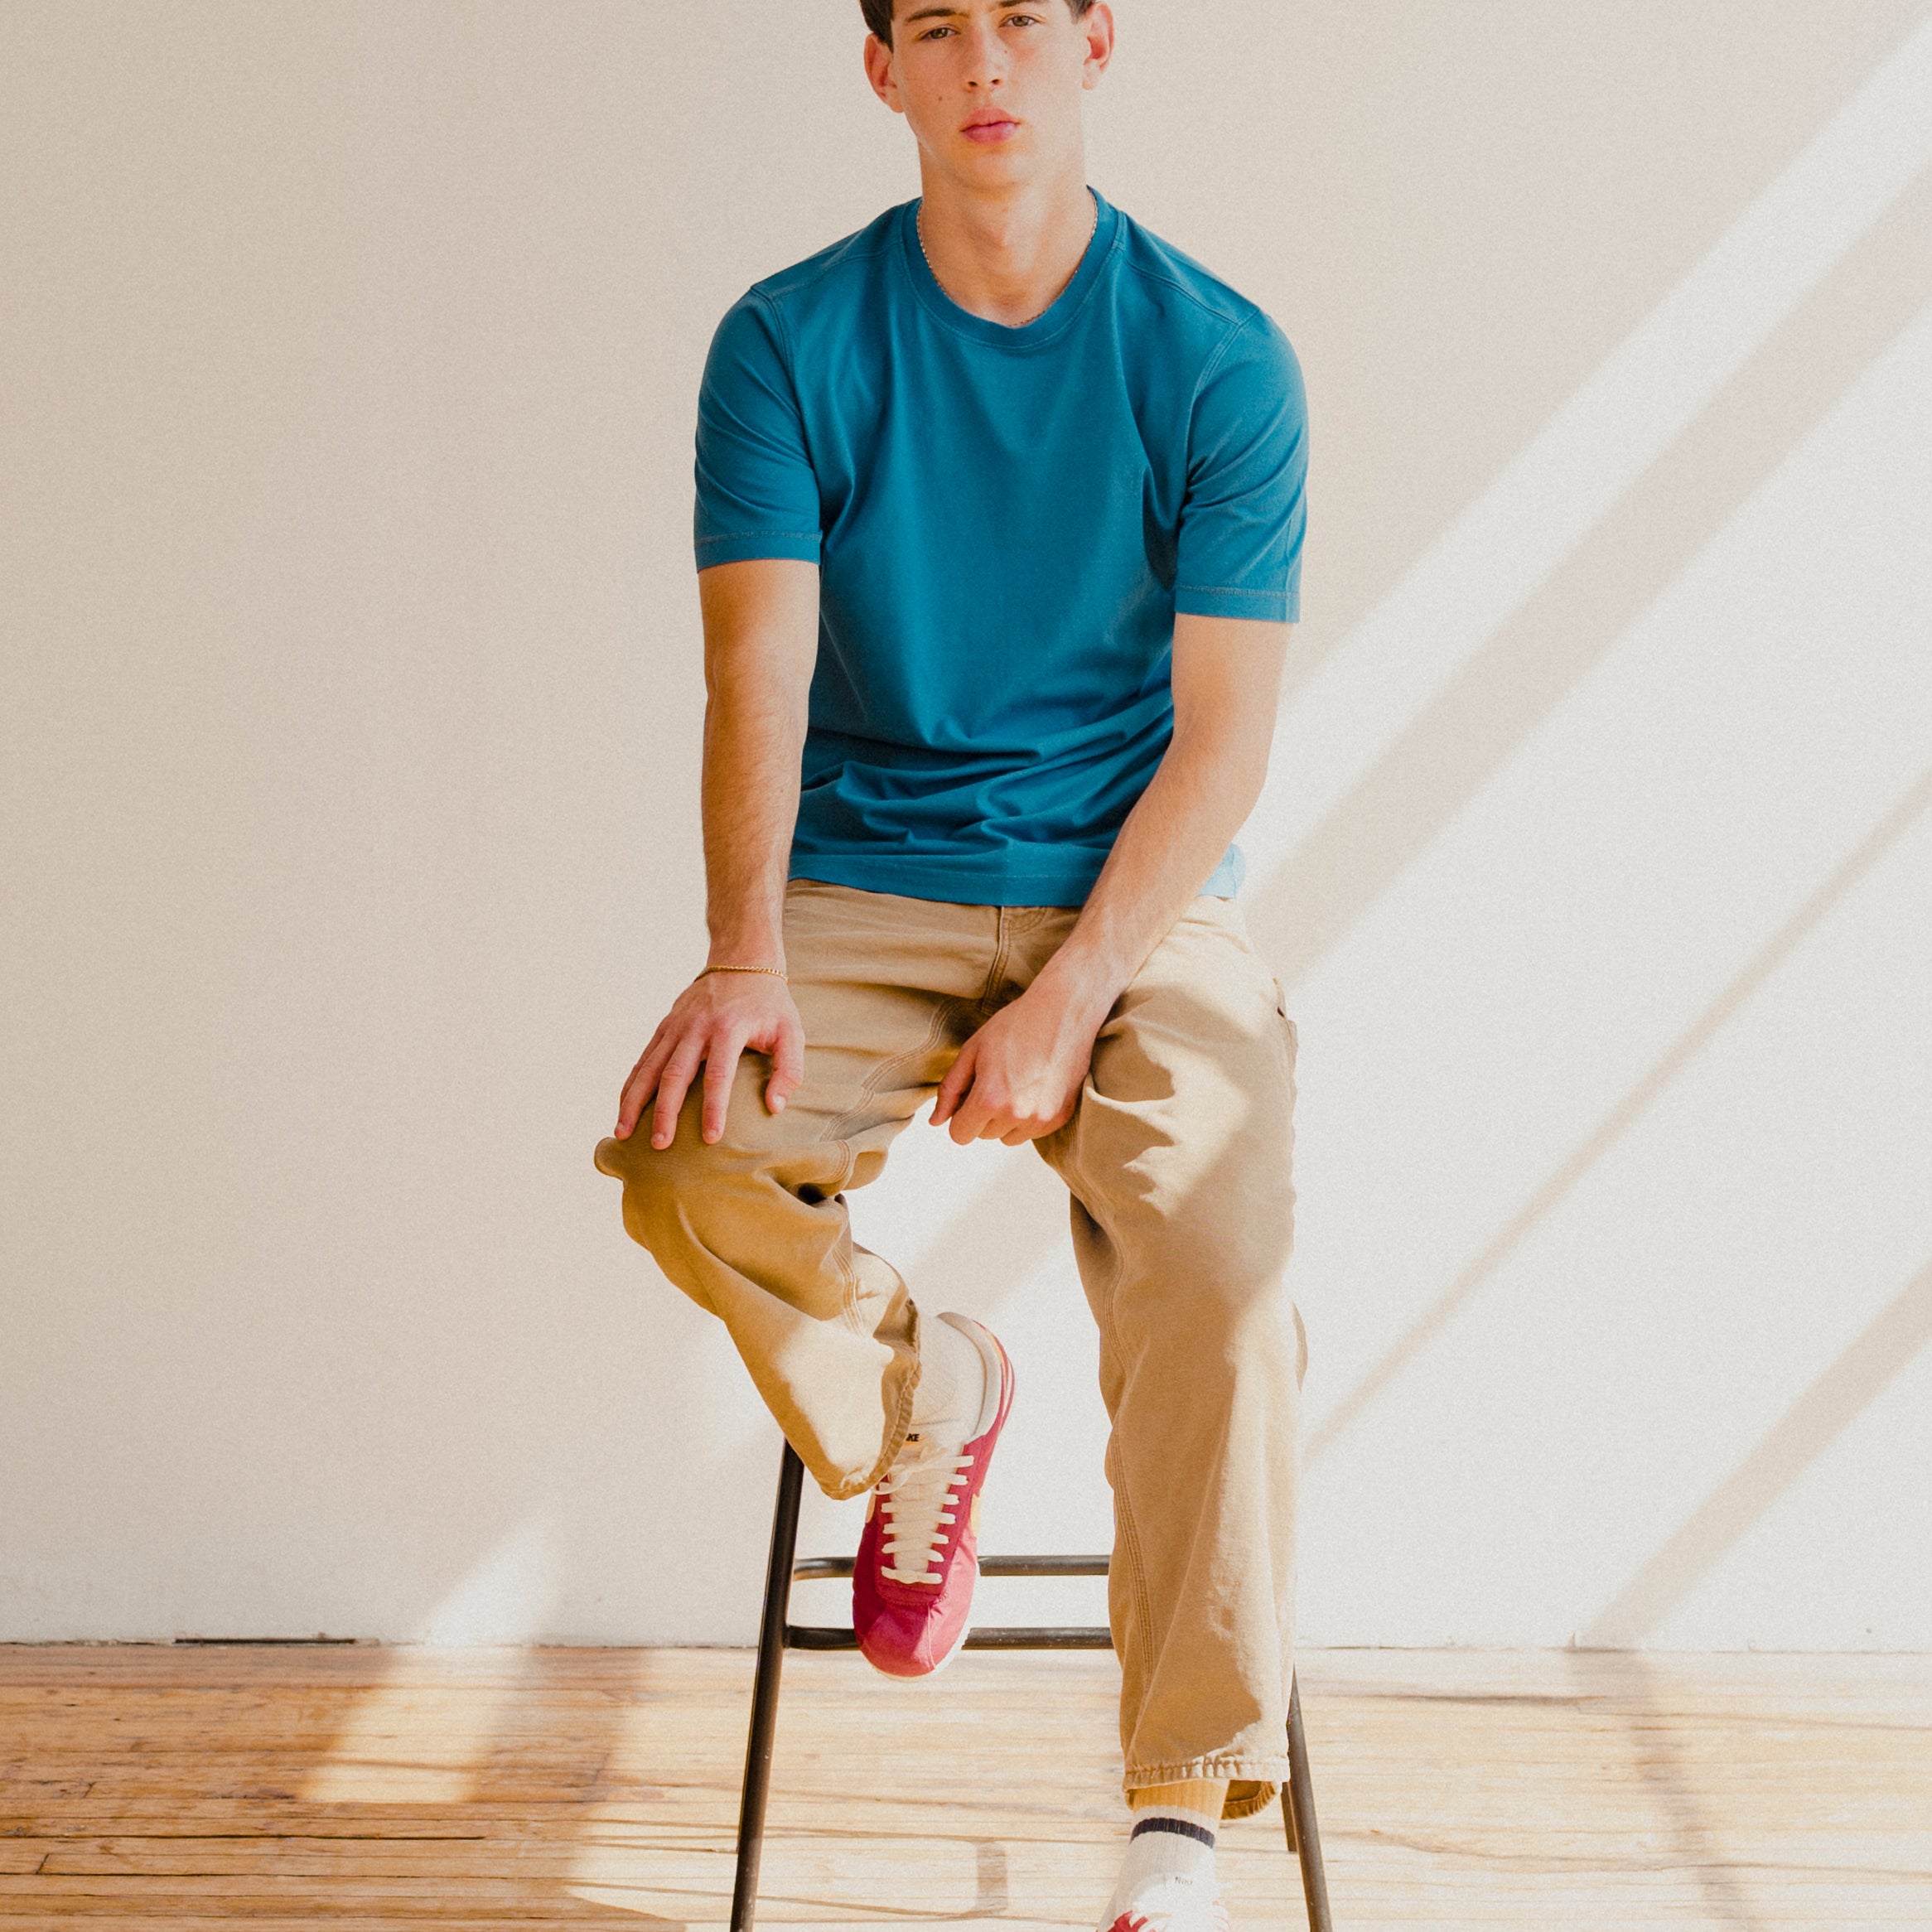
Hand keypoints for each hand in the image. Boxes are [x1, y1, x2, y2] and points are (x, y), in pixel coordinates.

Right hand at [614, 972, 803, 1149]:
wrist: (742, 960)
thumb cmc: (770, 1005)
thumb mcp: (792, 1032)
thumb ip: (789, 1070)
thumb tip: (774, 1107)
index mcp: (729, 1029)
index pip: (718, 1076)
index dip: (714, 1108)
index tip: (710, 1138)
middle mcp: (696, 1027)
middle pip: (675, 1074)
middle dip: (665, 1112)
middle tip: (660, 1145)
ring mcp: (676, 1026)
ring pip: (650, 1067)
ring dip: (635, 1101)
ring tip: (623, 1132)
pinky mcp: (665, 1026)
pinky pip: (643, 1058)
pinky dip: (631, 1083)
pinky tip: (623, 1107)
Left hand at [930, 980, 1106, 1146]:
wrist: (1063, 1011)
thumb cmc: (1014, 1025)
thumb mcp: (972, 1051)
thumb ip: (950, 1090)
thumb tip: (936, 1121)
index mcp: (989, 1099)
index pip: (959, 1135)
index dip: (960, 1115)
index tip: (969, 1095)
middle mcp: (1017, 1115)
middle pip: (984, 1135)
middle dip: (983, 1114)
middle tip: (996, 1080)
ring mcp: (1042, 1119)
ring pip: (1008, 1137)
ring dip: (1005, 1120)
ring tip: (1016, 1084)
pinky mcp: (1060, 1117)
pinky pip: (1032, 1132)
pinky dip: (1028, 1117)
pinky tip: (1034, 1087)